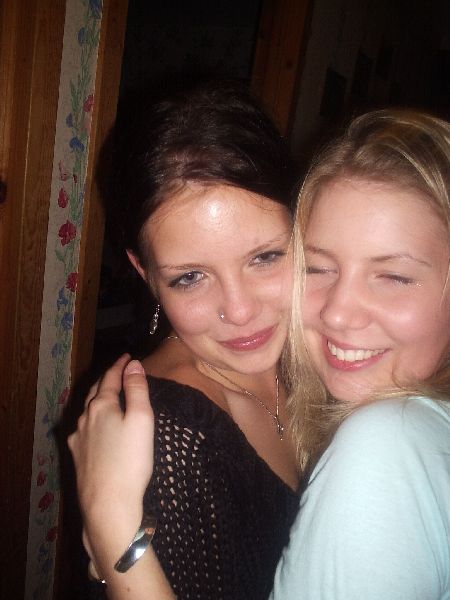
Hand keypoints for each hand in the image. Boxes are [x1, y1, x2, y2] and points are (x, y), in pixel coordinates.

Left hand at [68, 355, 153, 563]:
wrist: (108, 504)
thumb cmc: (130, 461)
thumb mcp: (141, 419)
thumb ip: (137, 389)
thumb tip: (133, 365)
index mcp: (101, 406)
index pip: (110, 377)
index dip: (120, 365)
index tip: (129, 357)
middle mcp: (85, 419)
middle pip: (95, 391)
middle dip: (107, 378)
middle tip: (119, 370)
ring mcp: (78, 439)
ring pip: (88, 410)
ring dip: (99, 398)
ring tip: (109, 395)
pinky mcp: (78, 457)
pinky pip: (85, 429)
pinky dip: (93, 418)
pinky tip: (96, 426)